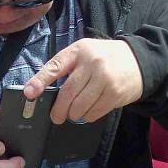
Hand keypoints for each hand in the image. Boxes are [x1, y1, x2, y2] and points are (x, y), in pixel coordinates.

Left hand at [23, 38, 143, 122]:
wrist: (139, 60)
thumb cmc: (106, 57)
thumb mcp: (85, 52)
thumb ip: (65, 66)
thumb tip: (39, 90)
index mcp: (81, 50)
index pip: (56, 66)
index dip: (40, 81)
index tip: (29, 94)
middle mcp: (93, 63)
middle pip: (67, 94)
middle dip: (59, 110)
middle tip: (57, 116)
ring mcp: (105, 78)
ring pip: (79, 107)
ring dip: (74, 115)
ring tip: (76, 112)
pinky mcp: (115, 93)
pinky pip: (93, 113)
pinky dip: (88, 116)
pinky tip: (91, 109)